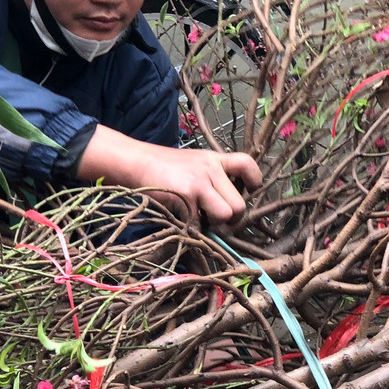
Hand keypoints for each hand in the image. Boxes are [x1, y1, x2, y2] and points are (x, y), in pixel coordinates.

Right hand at [76, 125, 262, 222]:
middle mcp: (210, 170)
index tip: (247, 191)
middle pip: (239, 205)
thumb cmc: (164, 167)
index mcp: (215, 159)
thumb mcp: (194, 162)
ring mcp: (198, 184)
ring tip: (200, 220)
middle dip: (230, 218)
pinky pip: (199, 225)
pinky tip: (182, 220)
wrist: (135, 162)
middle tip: (215, 218)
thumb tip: (229, 207)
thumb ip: (213, 177)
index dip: (253, 181)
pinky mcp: (184, 198)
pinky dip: (192, 229)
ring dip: (214, 225)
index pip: (247, 164)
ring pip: (225, 216)